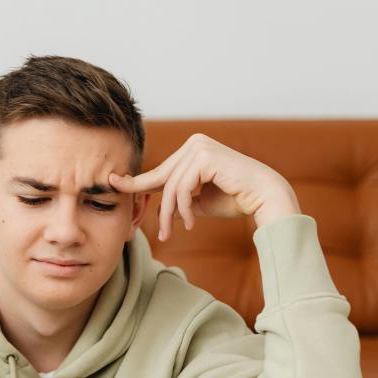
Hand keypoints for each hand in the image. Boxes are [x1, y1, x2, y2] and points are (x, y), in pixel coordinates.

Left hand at [109, 133, 300, 241]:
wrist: (265, 198)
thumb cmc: (235, 199)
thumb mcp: (198, 200)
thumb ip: (178, 197)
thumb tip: (155, 206)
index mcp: (191, 149)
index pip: (160, 170)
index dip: (136, 182)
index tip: (113, 185)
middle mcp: (194, 143)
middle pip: (162, 179)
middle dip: (160, 209)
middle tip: (163, 234)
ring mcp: (199, 147)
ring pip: (170, 187)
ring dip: (172, 214)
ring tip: (177, 231)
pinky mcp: (204, 156)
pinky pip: (181, 188)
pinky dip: (183, 209)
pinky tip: (191, 222)